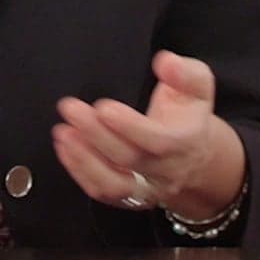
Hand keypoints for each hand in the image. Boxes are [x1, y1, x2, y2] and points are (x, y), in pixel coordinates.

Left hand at [51, 50, 240, 218]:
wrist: (195, 156)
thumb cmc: (190, 115)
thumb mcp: (198, 86)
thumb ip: (184, 73)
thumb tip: (166, 62)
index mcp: (186, 142)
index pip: (158, 141)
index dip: (130, 126)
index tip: (104, 107)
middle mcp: (167, 170)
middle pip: (130, 160)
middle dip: (97, 134)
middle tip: (71, 108)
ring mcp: (147, 188)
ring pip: (114, 185)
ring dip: (84, 160)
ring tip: (62, 132)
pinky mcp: (128, 197)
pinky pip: (103, 192)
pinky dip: (80, 172)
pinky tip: (65, 148)